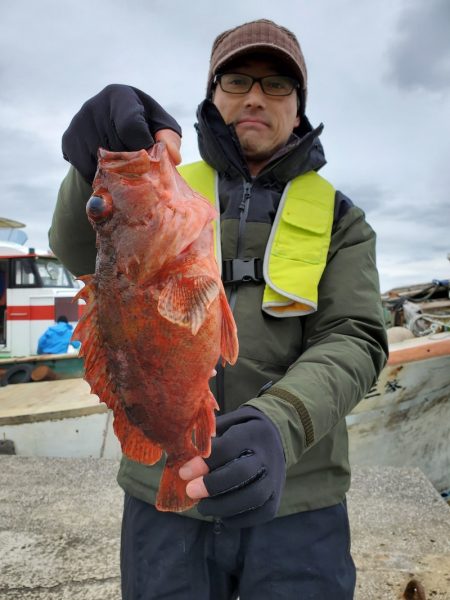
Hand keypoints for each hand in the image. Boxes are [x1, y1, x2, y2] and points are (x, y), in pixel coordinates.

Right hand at [62, 84, 181, 181]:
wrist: (111, 128)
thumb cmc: (144, 127)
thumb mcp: (161, 129)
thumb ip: (170, 139)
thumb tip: (173, 157)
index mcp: (121, 96)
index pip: (131, 127)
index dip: (143, 147)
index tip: (149, 156)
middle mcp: (94, 105)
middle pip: (117, 148)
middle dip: (131, 162)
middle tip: (138, 164)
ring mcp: (78, 123)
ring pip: (101, 163)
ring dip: (116, 172)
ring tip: (124, 164)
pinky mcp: (69, 141)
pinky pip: (88, 170)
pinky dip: (101, 177)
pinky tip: (109, 168)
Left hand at [179, 406, 285, 527]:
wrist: (277, 439)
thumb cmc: (241, 432)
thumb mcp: (226, 424)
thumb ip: (208, 440)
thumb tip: (185, 460)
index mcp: (252, 433)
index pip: (227, 448)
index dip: (203, 462)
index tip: (183, 472)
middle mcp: (267, 455)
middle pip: (242, 473)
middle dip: (213, 485)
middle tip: (191, 491)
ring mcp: (275, 478)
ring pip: (253, 496)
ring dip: (223, 506)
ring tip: (202, 506)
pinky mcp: (277, 498)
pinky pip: (260, 513)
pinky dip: (238, 519)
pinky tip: (220, 514)